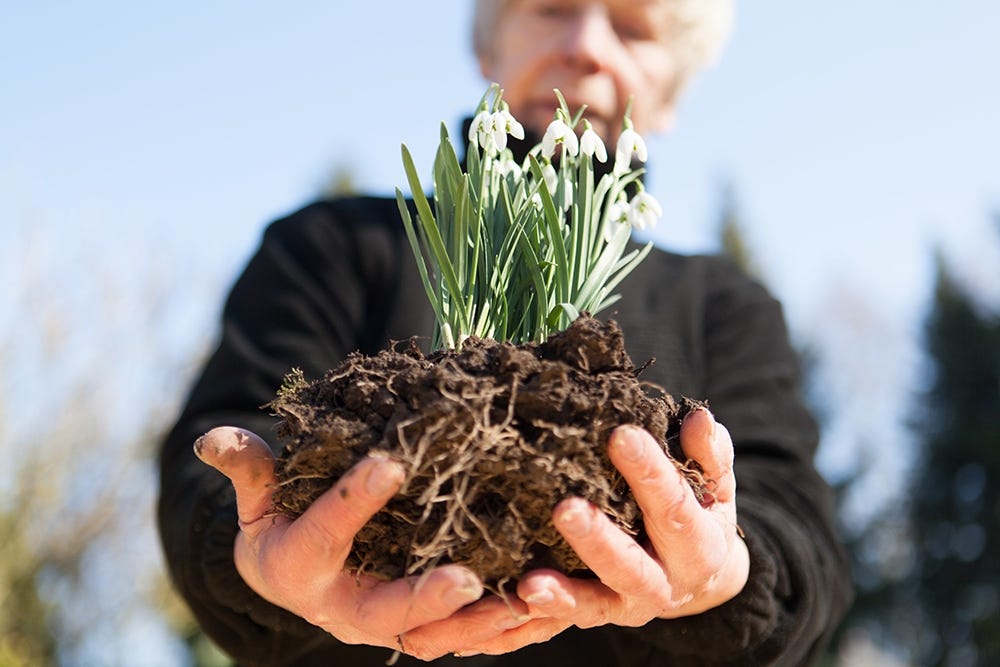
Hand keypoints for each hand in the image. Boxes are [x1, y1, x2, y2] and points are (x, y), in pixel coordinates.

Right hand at [194, 427, 535, 659]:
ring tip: (520, 601)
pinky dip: (491, 632)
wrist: (289, 576)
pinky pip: (452, 640)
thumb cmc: (278, 523)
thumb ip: (249, 468)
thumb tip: (210, 437)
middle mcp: (341, 607)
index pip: (324, 533)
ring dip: (474, 625)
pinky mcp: (412, 630)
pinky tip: (533, 609)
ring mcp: (380, 625)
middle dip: (424, 597)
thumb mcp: (258, 498)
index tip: (392, 462)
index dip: (353, 498)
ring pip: (429, 636)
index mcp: (299, 566)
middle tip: (468, 579)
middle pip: (384, 612)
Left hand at [448, 408, 749, 655]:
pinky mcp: (593, 617)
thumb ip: (708, 455)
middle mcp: (661, 584)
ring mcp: (624, 607)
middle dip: (597, 540)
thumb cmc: (700, 513)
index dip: (649, 473)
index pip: (672, 507)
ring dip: (559, 596)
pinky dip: (528, 623)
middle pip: (629, 567)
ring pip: (590, 606)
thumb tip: (698, 419)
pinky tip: (499, 613)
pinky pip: (555, 627)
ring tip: (528, 586)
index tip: (621, 435)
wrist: (700, 578)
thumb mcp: (716, 486)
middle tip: (565, 508)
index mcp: (695, 546)